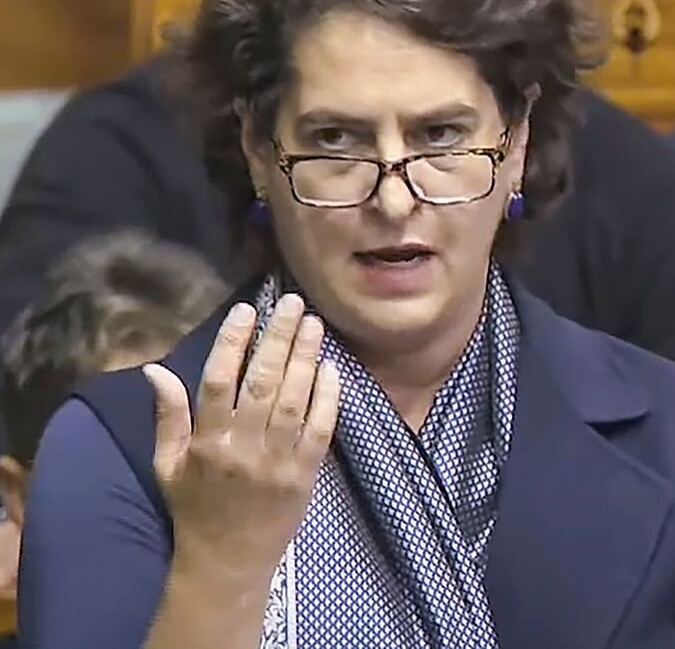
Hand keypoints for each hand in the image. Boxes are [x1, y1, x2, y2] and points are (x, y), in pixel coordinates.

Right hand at [144, 294, 339, 589]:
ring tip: (312, 325)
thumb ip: (167, 416)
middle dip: (278, 338)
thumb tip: (153, 369)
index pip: (217, 382)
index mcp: (204, 443)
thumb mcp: (167, 465)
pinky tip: (330, 368)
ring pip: (292, 400)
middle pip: (261, 383)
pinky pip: (319, 429)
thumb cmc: (194, 509)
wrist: (227, 561)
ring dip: (304, 359)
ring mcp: (276, 461)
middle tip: (293, 303)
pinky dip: (326, 397)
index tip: (246, 310)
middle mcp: (241, 448)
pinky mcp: (305, 474)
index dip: (232, 343)